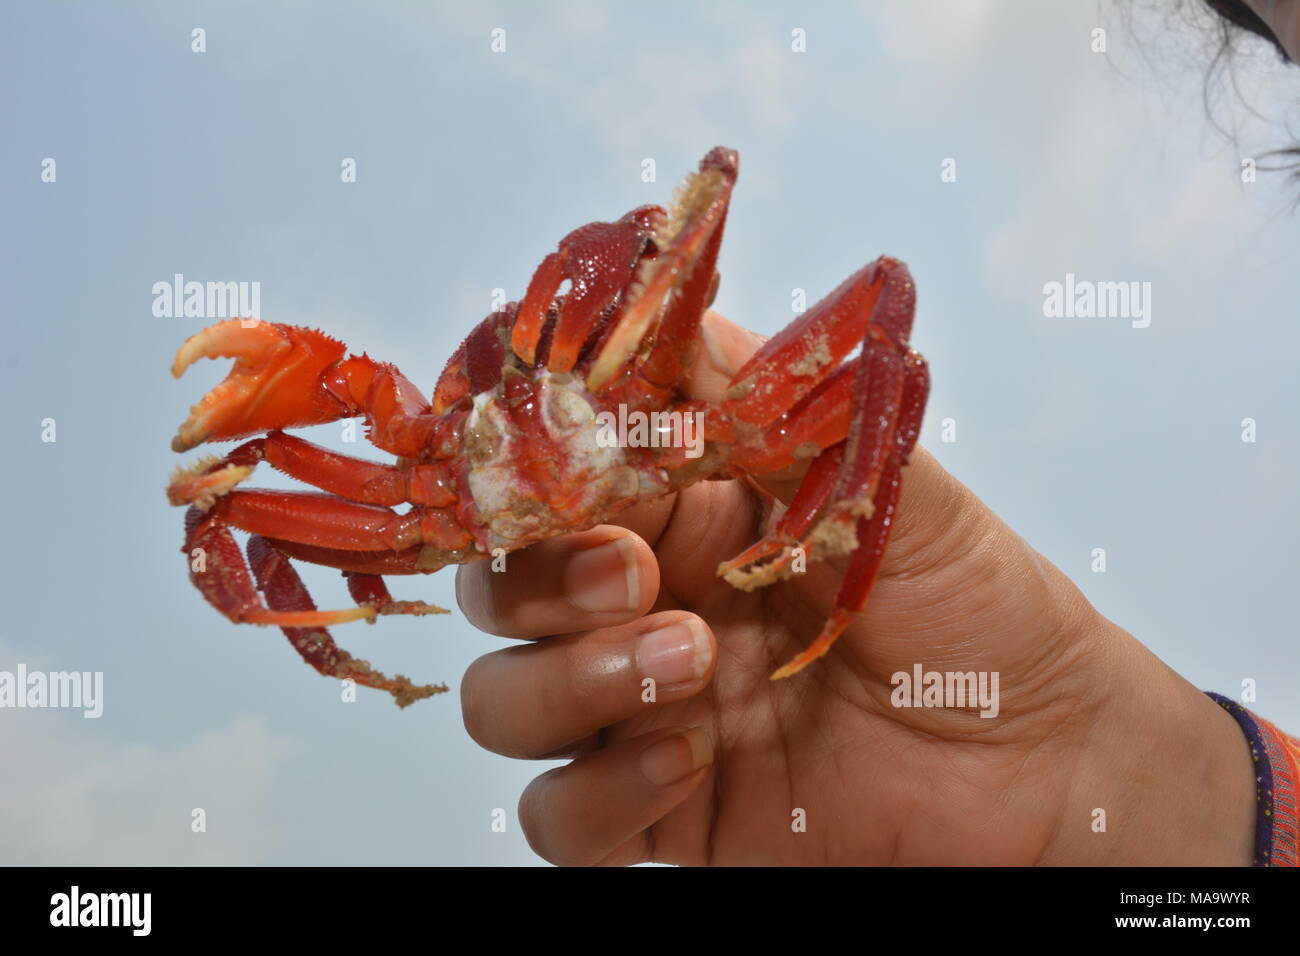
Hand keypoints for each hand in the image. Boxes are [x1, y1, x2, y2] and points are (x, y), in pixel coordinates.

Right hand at [456, 312, 1256, 865]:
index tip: (568, 465)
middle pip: (505, 592)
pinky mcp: (658, 815)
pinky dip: (597, 792)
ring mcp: (645, 714)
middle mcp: (648, 609)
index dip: (541, 475)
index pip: (559, 486)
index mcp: (688, 517)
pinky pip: (561, 818)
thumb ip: (776, 408)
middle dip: (545, 580)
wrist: (1043, 758)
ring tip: (689, 663)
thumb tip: (679, 315)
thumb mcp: (886, 483)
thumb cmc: (977, 607)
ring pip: (505, 702)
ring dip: (570, 682)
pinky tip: (689, 762)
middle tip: (634, 574)